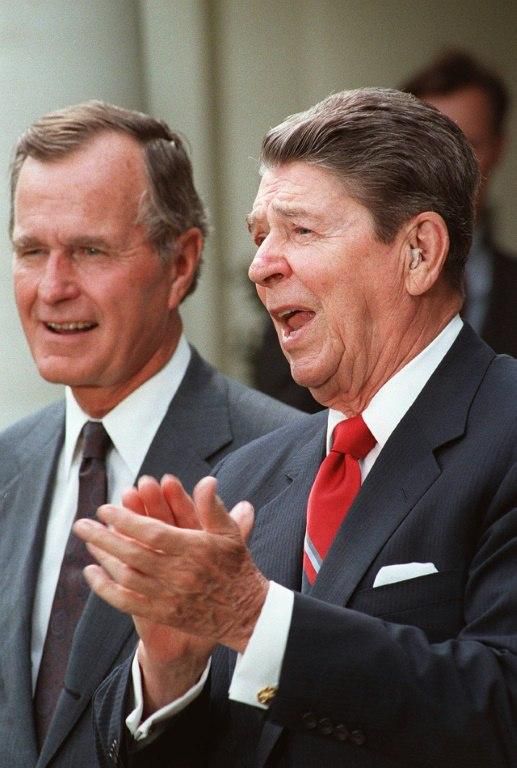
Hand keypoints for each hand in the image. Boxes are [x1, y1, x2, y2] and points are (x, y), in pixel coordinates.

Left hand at [73, 475, 268, 707]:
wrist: (246, 614)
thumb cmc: (236, 568)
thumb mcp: (230, 533)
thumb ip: (213, 507)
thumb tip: (206, 481)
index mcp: (194, 550)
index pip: (153, 533)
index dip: (127, 520)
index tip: (107, 509)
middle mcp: (179, 573)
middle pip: (133, 554)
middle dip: (104, 537)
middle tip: (82, 523)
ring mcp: (169, 596)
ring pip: (127, 577)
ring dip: (103, 558)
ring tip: (87, 541)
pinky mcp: (162, 613)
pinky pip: (127, 602)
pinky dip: (106, 588)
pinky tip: (93, 573)